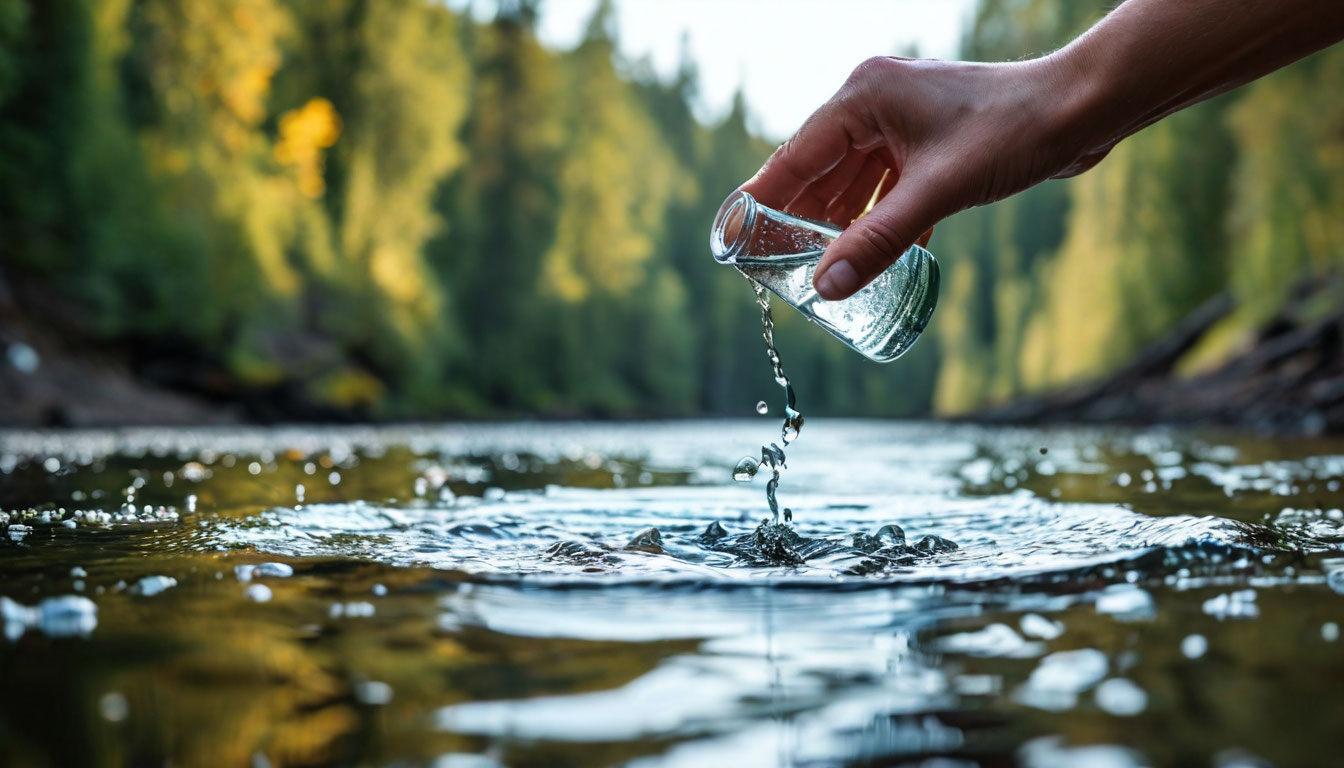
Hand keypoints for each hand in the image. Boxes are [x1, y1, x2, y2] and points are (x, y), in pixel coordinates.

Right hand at [739, 55, 1099, 300]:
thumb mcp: (937, 193)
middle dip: (803, 221)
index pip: (795, 156)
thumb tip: (827, 288)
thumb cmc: (1013, 131)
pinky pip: (888, 185)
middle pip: (821, 171)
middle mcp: (876, 103)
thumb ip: (878, 241)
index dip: (762, 200)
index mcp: (864, 97)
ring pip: (855, 182)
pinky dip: (880, 219)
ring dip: (843, 225)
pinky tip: (873, 256)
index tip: (733, 237)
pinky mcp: (930, 142)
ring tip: (821, 270)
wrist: (1085, 108)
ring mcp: (904, 122)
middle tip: (776, 268)